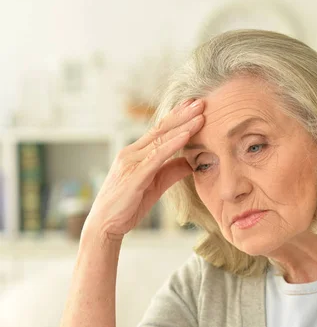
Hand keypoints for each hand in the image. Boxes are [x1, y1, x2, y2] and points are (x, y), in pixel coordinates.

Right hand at [83, 98, 204, 241]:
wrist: (105, 224)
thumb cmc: (127, 206)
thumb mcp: (155, 186)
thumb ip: (171, 172)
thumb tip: (190, 163)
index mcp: (135, 154)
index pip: (159, 131)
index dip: (177, 117)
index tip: (194, 106)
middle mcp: (131, 153)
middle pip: (161, 129)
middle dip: (182, 114)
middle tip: (201, 102)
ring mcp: (131, 162)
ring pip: (161, 139)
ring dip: (182, 125)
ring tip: (200, 114)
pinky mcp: (134, 175)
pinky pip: (157, 156)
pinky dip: (173, 145)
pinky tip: (186, 136)